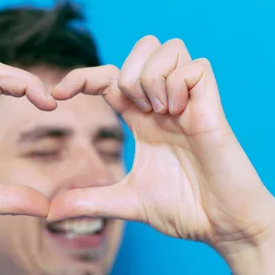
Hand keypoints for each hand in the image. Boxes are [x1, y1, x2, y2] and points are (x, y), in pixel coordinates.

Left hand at [49, 36, 274, 274]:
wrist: (224, 227)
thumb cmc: (185, 210)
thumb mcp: (127, 202)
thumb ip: (89, 201)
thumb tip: (49, 212)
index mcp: (142, 120)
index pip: (110, 78)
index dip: (82, 77)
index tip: (56, 95)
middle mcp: (163, 104)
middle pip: (143, 47)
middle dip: (125, 71)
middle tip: (133, 111)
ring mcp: (189, 102)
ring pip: (168, 48)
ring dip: (152, 78)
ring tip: (159, 114)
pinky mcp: (213, 107)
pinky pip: (196, 68)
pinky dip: (179, 86)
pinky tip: (179, 115)